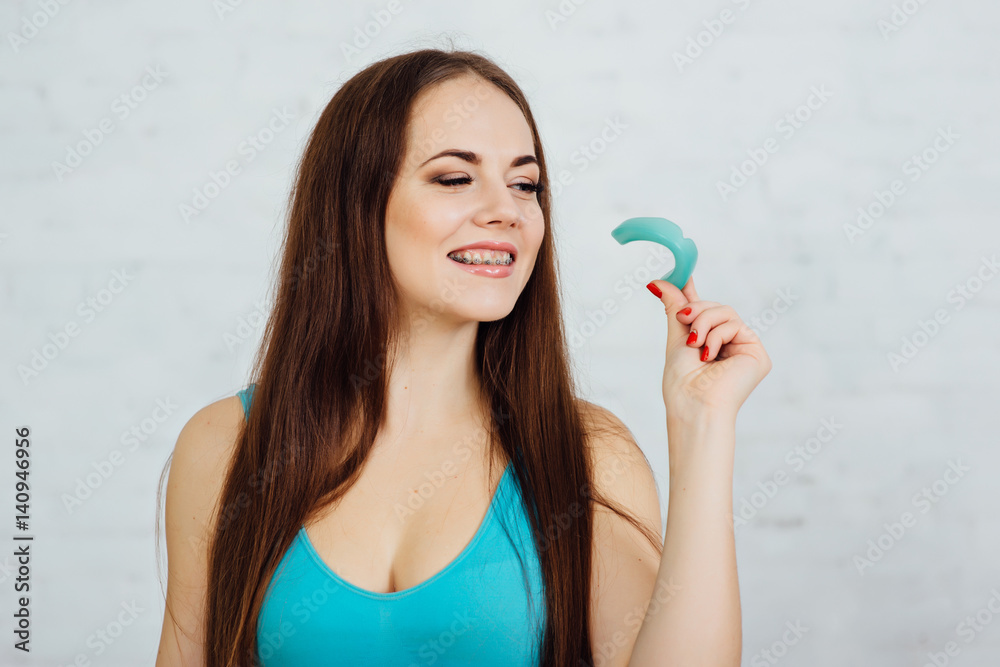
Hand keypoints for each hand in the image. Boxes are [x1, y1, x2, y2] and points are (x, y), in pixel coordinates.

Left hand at [646, 276, 771, 422]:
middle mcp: (728, 345)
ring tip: (696, 345)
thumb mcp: (676, 338)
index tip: (681, 272)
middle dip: (696, 311)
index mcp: (709, 343)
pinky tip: (710, 356)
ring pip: (725, 312)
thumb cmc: (682, 382)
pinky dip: (717, 335)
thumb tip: (657, 282)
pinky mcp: (756, 353)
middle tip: (684, 321)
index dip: (692, 293)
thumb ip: (675, 308)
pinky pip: (735, 324)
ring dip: (704, 323)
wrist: (694, 405)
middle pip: (715, 307)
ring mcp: (743, 348)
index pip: (704, 312)